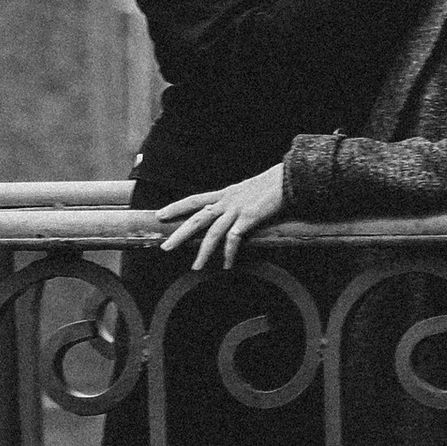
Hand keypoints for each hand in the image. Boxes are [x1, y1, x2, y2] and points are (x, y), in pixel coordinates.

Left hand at [155, 162, 289, 268]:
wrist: (287, 178)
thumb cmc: (270, 185)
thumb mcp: (246, 191)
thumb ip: (235, 201)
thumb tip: (228, 213)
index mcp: (224, 194)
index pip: (194, 200)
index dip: (176, 207)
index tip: (160, 214)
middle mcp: (226, 201)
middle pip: (197, 218)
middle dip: (180, 233)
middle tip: (165, 247)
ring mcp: (236, 210)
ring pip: (213, 233)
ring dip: (203, 252)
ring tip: (196, 267)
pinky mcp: (249, 218)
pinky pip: (234, 239)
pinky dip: (229, 253)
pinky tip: (227, 264)